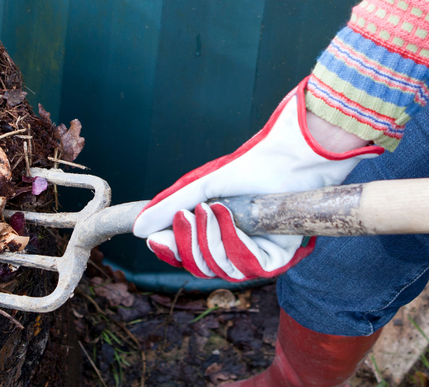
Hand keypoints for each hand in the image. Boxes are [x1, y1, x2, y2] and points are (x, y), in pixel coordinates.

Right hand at [133, 78, 381, 280]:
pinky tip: (231, 216)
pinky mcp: (278, 259)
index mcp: (217, 232)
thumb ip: (170, 207)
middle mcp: (236, 248)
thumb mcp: (202, 186)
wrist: (290, 158)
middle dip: (189, 243)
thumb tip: (138, 229)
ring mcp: (256, 255)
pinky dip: (234, 242)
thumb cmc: (250, 167)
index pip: (187, 255)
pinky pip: (247, 266)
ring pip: (221, 269)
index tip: (154, 239)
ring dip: (212, 239)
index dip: (170, 251)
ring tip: (213, 208)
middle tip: (188, 215)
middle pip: (200, 266)